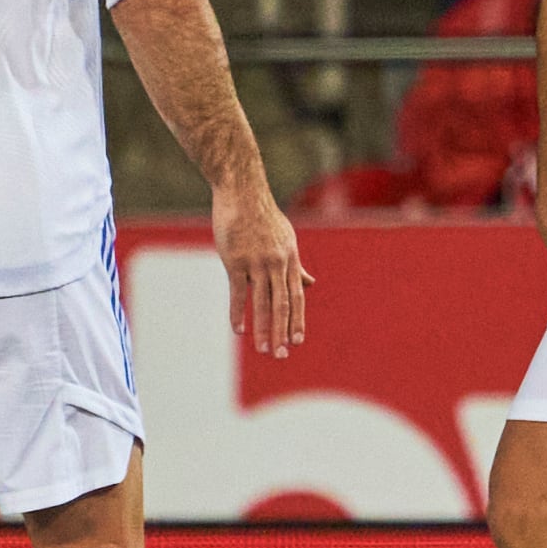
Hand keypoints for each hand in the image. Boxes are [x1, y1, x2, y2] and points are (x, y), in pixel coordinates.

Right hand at [214, 179, 309, 355]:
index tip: (297, 341)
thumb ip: (296, 266)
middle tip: (282, 355)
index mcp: (291, 260)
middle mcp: (278, 264)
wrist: (242, 192)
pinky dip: (239, 313)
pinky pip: (239, 293)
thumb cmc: (263, 217)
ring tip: (264, 350)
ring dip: (264, 329)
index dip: (297, 319)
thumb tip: (310, 283)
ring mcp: (257, 263)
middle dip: (283, 332)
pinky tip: (239, 331)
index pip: (297, 296)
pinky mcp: (236, 261)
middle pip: (283, 304)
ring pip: (264, 303)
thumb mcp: (287, 239)